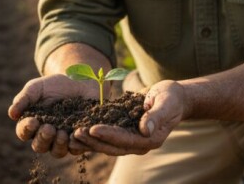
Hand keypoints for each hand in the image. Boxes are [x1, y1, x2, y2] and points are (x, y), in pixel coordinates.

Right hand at [8, 74, 96, 157]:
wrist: (79, 81)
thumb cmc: (53, 85)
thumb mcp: (36, 88)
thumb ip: (23, 99)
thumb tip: (12, 114)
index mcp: (31, 124)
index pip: (24, 132)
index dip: (26, 129)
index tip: (32, 121)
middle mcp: (45, 136)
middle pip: (40, 146)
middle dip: (43, 138)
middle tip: (49, 128)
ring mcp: (62, 140)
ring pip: (57, 152)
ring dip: (58, 144)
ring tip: (62, 133)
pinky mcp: (79, 139)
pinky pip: (78, 148)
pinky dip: (77, 144)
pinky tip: (78, 134)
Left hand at [71, 80, 188, 155]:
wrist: (173, 98)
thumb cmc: (171, 98)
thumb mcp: (167, 103)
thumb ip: (157, 116)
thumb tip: (145, 131)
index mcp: (150, 139)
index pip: (125, 139)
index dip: (108, 135)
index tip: (92, 129)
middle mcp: (139, 144)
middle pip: (112, 146)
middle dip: (93, 140)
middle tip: (75, 133)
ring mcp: (130, 140)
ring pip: (106, 144)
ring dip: (88, 141)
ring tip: (70, 135)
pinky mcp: (124, 133)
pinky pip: (106, 136)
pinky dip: (91, 135)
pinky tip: (76, 130)